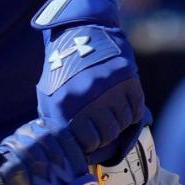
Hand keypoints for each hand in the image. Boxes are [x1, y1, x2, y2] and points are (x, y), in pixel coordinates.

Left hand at [32, 0, 146, 159]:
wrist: (78, 32)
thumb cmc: (62, 71)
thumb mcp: (49, 97)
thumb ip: (57, 125)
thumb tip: (71, 152)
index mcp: (65, 105)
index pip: (88, 143)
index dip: (92, 144)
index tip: (91, 138)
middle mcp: (87, 96)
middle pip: (109, 134)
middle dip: (107, 134)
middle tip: (103, 126)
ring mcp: (108, 86)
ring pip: (124, 122)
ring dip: (120, 121)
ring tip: (112, 112)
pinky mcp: (126, 76)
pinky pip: (136, 108)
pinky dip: (132, 111)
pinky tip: (123, 104)